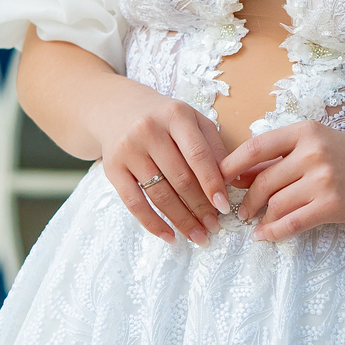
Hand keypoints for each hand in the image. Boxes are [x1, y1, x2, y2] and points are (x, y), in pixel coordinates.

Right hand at [90, 78, 230, 244]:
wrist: (116, 108)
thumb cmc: (164, 118)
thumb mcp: (192, 120)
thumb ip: (212, 147)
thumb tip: (232, 182)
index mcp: (175, 115)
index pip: (198, 155)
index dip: (212, 183)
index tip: (225, 207)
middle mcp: (149, 130)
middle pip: (179, 178)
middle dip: (200, 207)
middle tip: (214, 227)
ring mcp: (128, 149)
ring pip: (159, 193)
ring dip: (181, 220)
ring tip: (198, 236)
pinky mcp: (112, 167)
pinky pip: (134, 202)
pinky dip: (153, 223)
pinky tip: (169, 236)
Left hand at [219, 122, 344, 241]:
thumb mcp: (318, 146)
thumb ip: (281, 157)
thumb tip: (239, 175)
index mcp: (306, 131)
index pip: (256, 147)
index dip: (231, 165)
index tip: (218, 180)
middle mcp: (313, 152)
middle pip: (263, 181)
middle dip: (246, 200)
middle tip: (240, 212)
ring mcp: (323, 179)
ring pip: (276, 203)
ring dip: (261, 217)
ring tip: (256, 224)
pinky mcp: (332, 205)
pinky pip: (293, 222)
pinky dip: (274, 232)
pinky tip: (266, 235)